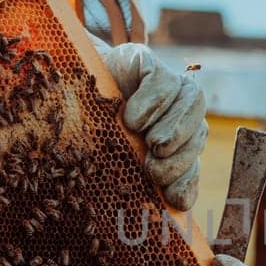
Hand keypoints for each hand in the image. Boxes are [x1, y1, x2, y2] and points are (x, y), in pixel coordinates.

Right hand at [100, 44, 208, 210]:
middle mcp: (182, 107)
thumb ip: (155, 179)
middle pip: (200, 130)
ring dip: (169, 129)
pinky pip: (163, 82)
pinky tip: (130, 118)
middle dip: (178, 157)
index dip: (185, 178)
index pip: (194, 159)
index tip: (166, 194)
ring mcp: (168, 82)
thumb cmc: (95, 132)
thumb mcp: (124, 159)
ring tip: (141, 139)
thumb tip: (181, 204)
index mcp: (180, 134)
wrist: (66, 91)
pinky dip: (149, 103)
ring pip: (192, 102)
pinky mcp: (147, 61)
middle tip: (152, 168)